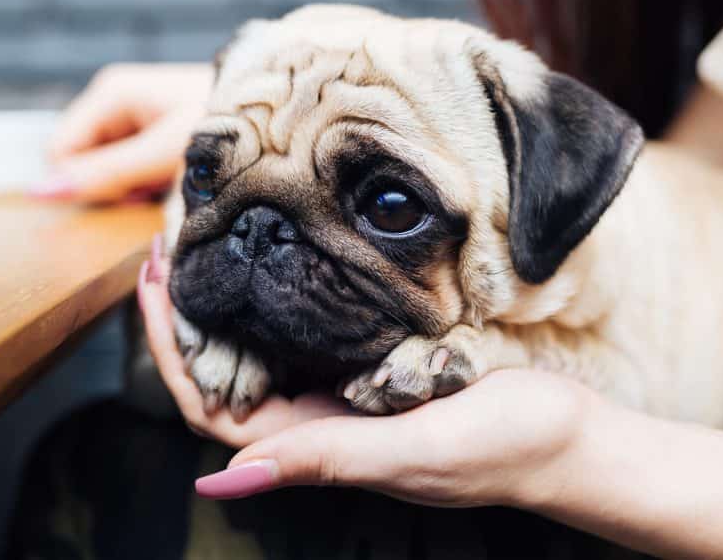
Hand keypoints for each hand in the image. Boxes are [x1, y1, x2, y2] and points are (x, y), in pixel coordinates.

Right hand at [36, 63, 213, 202]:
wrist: (282, 116)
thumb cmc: (228, 125)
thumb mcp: (163, 153)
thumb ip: (105, 174)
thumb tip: (39, 193)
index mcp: (111, 93)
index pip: (60, 152)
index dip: (88, 182)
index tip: (134, 190)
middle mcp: (119, 101)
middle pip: (83, 161)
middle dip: (114, 185)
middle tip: (160, 186)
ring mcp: (138, 118)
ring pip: (109, 170)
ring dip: (136, 187)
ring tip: (176, 181)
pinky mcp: (159, 135)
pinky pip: (135, 170)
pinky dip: (153, 184)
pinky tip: (181, 180)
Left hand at [137, 237, 592, 508]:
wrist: (567, 435)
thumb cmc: (501, 449)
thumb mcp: (412, 452)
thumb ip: (323, 459)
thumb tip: (220, 481)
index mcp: (316, 446)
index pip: (214, 405)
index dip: (172, 349)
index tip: (155, 281)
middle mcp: (322, 420)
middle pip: (229, 371)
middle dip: (189, 312)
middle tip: (171, 243)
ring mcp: (350, 394)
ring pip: (267, 348)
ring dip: (232, 299)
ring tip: (212, 241)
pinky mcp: (382, 366)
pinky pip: (314, 331)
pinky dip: (285, 294)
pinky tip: (283, 257)